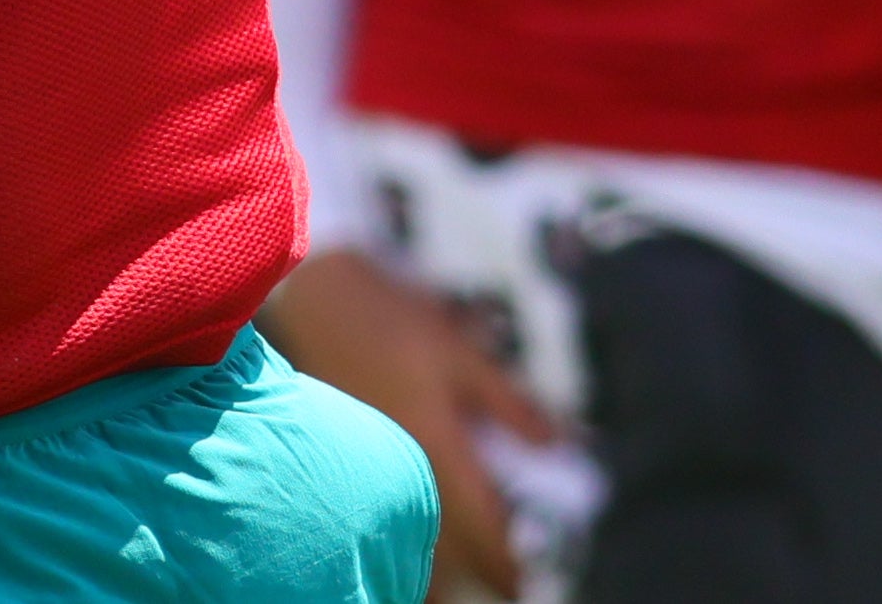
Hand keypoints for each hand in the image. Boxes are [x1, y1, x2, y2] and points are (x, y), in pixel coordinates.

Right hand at [263, 250, 561, 599]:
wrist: (322, 305)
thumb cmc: (398, 324)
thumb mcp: (464, 355)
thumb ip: (511, 405)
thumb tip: (560, 444)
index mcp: (438, 445)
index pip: (481, 522)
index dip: (506, 560)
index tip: (524, 583)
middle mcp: (405, 468)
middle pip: (445, 548)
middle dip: (476, 571)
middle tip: (507, 585)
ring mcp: (376, 470)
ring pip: (411, 540)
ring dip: (441, 566)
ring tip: (466, 579)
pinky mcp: (357, 464)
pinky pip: (386, 518)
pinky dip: (410, 541)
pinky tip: (421, 544)